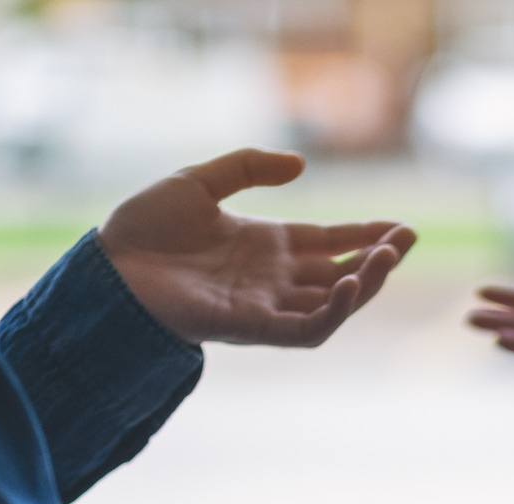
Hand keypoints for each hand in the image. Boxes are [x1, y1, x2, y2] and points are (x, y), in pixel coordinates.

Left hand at [98, 148, 417, 345]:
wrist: (107, 266)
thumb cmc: (144, 227)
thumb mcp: (199, 181)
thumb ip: (249, 167)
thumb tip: (301, 165)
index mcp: (266, 245)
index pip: (331, 243)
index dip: (368, 236)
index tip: (404, 227)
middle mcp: (273, 279)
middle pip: (342, 274)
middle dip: (378, 260)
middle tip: (406, 240)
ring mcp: (266, 305)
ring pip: (334, 304)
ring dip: (366, 284)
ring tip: (386, 258)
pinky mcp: (253, 327)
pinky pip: (306, 329)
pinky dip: (333, 311)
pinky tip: (349, 283)